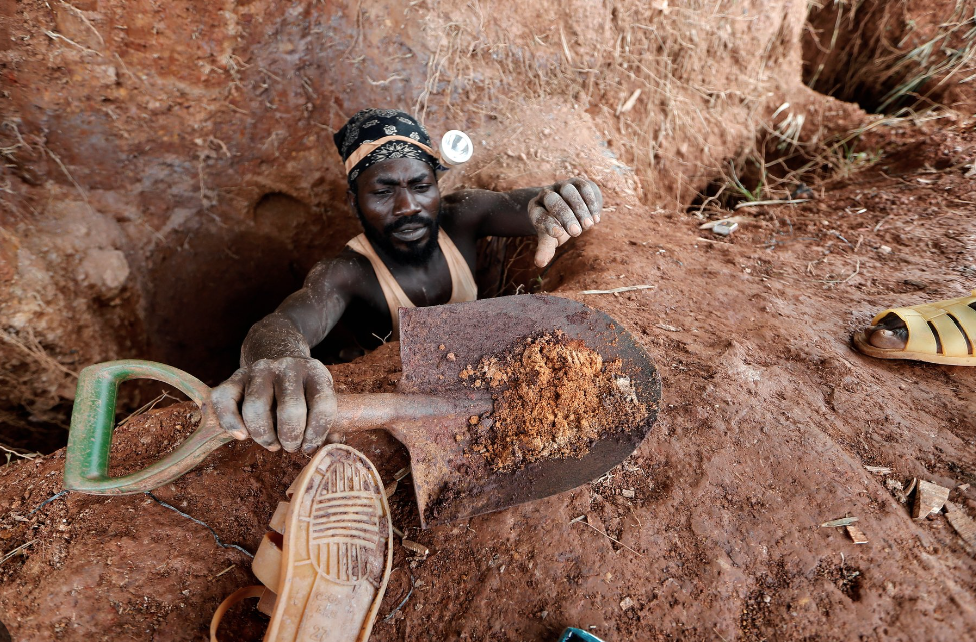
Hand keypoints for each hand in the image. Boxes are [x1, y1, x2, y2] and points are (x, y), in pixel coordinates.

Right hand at [212, 356, 337, 453]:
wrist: (278, 357)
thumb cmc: (303, 390)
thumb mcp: (320, 397)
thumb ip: (330, 422)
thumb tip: (335, 445)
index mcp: (315, 372)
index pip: (323, 405)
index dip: (317, 433)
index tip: (309, 447)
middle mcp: (288, 367)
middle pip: (289, 410)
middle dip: (290, 438)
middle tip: (290, 446)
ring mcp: (260, 369)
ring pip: (256, 408)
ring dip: (264, 436)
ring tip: (272, 444)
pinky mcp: (236, 376)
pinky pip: (224, 400)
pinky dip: (231, 423)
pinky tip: (242, 436)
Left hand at [527, 177, 602, 266]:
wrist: (572, 210)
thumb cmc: (559, 227)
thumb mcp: (551, 238)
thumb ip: (545, 249)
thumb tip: (539, 264)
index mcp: (535, 208)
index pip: (538, 214)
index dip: (547, 223)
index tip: (557, 234)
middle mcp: (546, 194)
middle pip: (552, 200)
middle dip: (565, 216)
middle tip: (576, 233)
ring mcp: (561, 186)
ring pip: (568, 191)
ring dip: (579, 208)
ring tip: (589, 226)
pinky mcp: (577, 182)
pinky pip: (583, 187)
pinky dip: (590, 202)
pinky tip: (596, 218)